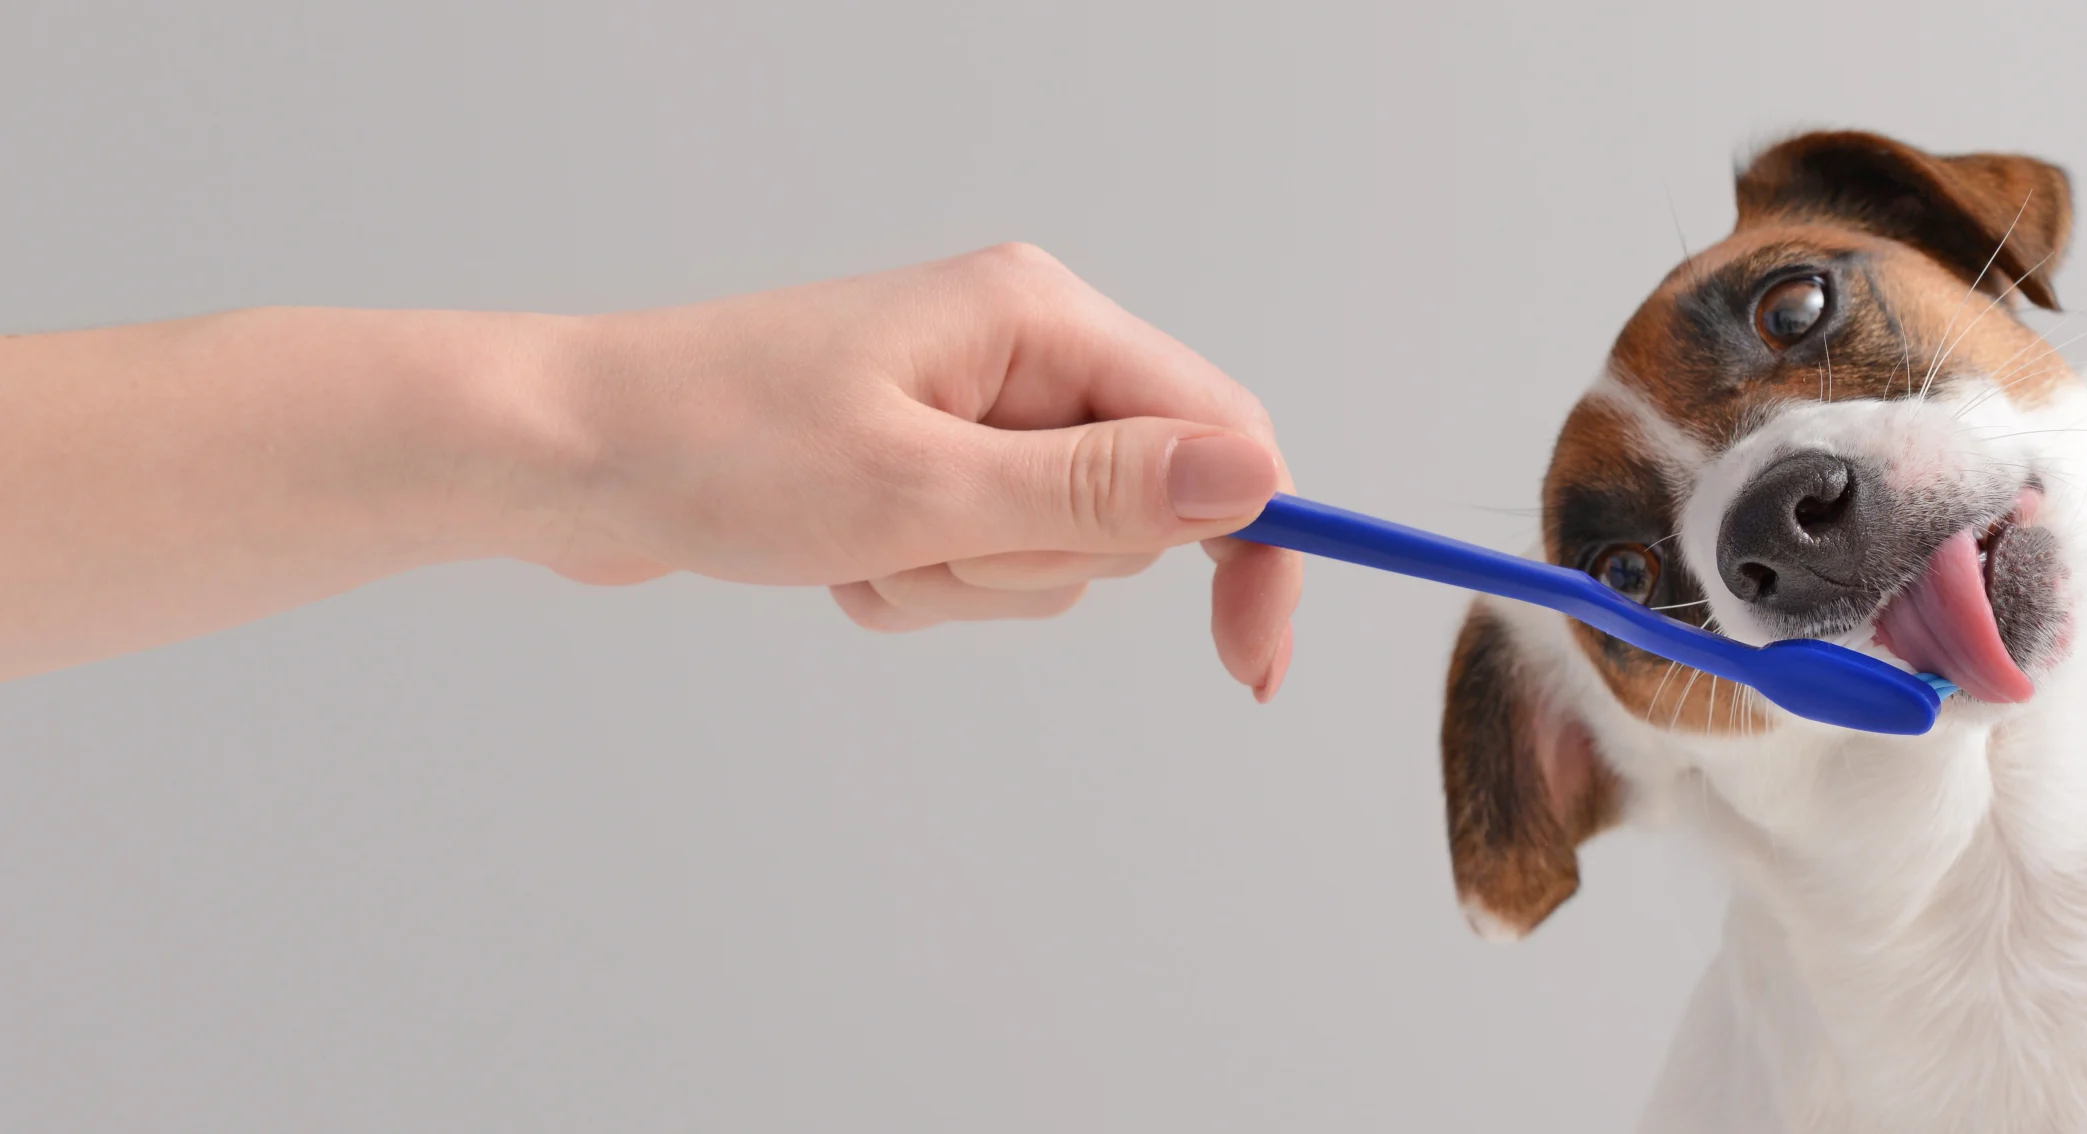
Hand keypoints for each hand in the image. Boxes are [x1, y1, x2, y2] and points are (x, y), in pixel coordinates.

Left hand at [528, 244, 1299, 697]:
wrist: (560, 454)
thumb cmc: (713, 449)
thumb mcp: (922, 491)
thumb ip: (1100, 493)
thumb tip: (1256, 480)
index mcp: (1040, 317)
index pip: (1217, 432)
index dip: (1253, 545)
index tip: (1247, 663)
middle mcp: (1019, 348)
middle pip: (1136, 504)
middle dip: (1039, 564)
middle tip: (921, 547)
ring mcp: (970, 406)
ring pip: (1055, 552)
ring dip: (965, 584)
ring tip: (860, 549)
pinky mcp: (924, 459)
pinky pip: (980, 564)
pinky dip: (920, 588)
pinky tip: (837, 561)